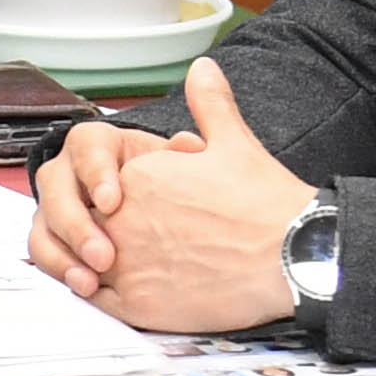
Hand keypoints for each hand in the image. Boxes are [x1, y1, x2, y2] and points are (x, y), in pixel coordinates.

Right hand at [25, 119, 168, 298]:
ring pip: (44, 227)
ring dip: (65, 257)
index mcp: (93, 143)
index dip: (96, 176)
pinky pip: (44, 253)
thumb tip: (188, 145)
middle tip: (105, 256)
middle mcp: (64, 171)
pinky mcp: (48, 236)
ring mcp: (52, 205)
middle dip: (78, 227)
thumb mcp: (169, 161)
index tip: (111, 203)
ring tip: (92, 281)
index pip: (87, 149)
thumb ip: (180, 154)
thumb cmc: (155, 178)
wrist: (142, 203)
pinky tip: (88, 288)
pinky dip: (64, 271)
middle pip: (57, 192)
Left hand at [29, 58, 308, 332]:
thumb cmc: (266, 204)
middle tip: (124, 238)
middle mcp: (121, 219)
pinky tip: (127, 292)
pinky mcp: (137, 306)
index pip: (95, 187)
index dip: (109, 196)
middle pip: (83, 224)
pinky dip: (103, 297)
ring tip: (122, 265)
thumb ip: (209, 105)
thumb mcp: (234, 141)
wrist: (293, 256)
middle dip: (95, 229)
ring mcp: (126, 264)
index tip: (133, 204)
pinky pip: (98, 302)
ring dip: (91, 264)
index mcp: (136, 177)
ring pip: (81, 264)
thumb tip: (203, 69)